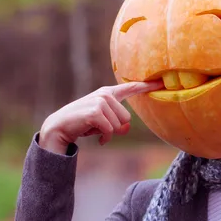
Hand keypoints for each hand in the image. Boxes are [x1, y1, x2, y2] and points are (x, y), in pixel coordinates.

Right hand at [39, 80, 163, 153]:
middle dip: (113, 128)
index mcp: (108, 93)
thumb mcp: (104, 122)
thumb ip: (118, 123)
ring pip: (118, 126)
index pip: (131, 88)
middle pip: (126, 119)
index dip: (147, 86)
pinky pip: (109, 131)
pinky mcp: (95, 112)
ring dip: (106, 133)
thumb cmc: (83, 123)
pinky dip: (103, 138)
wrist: (59, 127)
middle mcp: (105, 94)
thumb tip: (126, 127)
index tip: (161, 83)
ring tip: (92, 128)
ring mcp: (100, 101)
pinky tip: (93, 135)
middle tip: (97, 126)